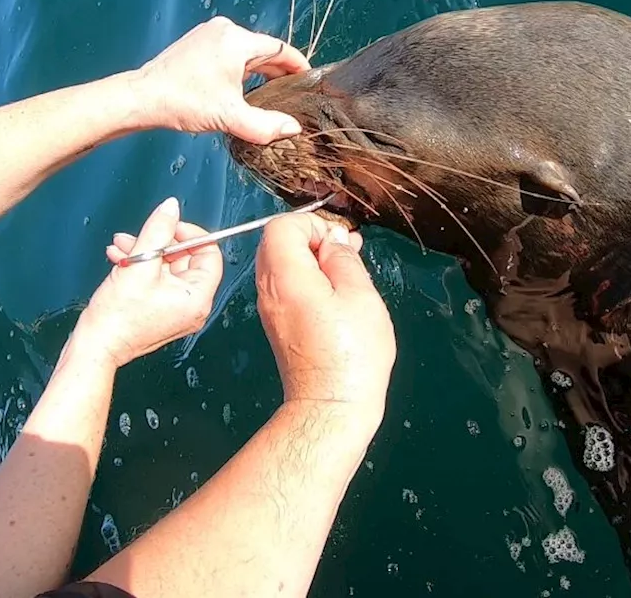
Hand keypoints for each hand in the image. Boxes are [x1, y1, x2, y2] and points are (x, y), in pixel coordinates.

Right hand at [68, 197, 222, 367]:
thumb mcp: (140, 263)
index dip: (189, 233)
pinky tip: (120, 259)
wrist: (96, 345)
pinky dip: (140, 266)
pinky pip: (157, 279)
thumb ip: (158, 229)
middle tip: (137, 235)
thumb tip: (171, 208)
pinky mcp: (160, 310)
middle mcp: (192, 305)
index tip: (169, 223)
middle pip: (185, 258)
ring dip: (144, 251)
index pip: (209, 253)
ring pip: (167, 266)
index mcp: (197, 296)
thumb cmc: (118, 317)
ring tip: (121, 246)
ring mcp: (176, 309)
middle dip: (158, 241)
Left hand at [131, 16, 311, 143]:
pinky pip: (229, 52)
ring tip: (267, 95)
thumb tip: (292, 128)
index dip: (298, 65)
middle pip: (264, 49)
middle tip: (290, 94)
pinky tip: (240, 89)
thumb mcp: (230, 117)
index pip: (281, 49)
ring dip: (258, 71)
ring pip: (246, 52)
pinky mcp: (196, 42)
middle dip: (278, 71)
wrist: (143, 97)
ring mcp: (208, 34)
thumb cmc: (183, 102)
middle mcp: (225, 30)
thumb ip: (266, 125)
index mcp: (237, 41)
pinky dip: (240, 68)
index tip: (307, 80)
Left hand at [254, 214, 395, 421]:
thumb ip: (343, 259)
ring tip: (348, 274)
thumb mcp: (361, 295)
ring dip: (313, 261)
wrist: (332, 405)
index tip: (340, 242)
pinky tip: (337, 296)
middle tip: (347, 252)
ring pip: (282, 264)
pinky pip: (287, 287)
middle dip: (313, 239)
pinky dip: (308, 281)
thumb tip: (334, 241)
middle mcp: (269, 291)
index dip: (313, 224)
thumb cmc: (351, 357)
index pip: (281, 226)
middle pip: (278, 242)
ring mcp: (270, 309)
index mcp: (286, 277)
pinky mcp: (279, 325)